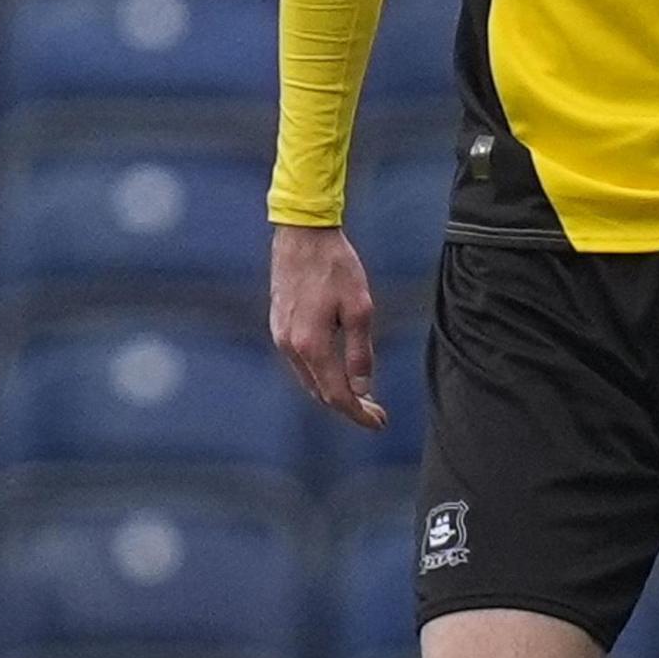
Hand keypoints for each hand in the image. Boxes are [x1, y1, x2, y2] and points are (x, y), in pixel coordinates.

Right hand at [270, 223, 385, 429]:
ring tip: (361, 396)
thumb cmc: (336, 267)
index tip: (379, 422)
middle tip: (376, 412)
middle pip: (320, 392)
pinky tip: (337, 370)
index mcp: (311, 345)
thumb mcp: (359, 309)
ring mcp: (280, 336)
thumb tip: (362, 389)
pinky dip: (321, 374)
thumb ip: (360, 352)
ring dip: (334, 391)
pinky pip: (301, 362)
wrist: (302, 235)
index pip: (336, 395)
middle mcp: (290, 346)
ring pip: (309, 379)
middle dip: (349, 406)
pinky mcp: (279, 325)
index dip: (359, 414)